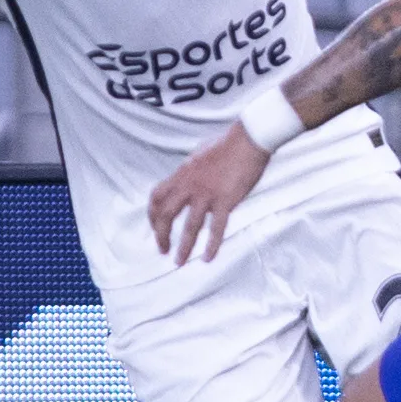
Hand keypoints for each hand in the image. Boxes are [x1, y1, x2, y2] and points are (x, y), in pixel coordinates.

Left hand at [149, 123, 270, 263]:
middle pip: (166, 215)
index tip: (155, 227)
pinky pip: (216, 228)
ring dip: (182, 247)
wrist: (248, 139)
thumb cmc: (228, 144)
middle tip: (162, 250)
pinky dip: (212, 245)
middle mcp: (189, 186)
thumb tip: (186, 177)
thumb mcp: (199, 155)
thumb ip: (191, 170)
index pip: (157, 196)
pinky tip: (208, 258)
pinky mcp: (226, 201)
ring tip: (178, 262)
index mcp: (182, 174)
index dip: (152, 214)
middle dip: (161, 235)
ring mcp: (207, 194)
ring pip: (189, 227)